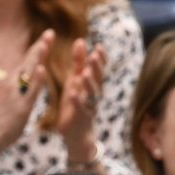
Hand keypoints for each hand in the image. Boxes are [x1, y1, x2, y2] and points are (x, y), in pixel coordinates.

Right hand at [0, 30, 53, 159]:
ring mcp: (17, 95)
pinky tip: (41, 69)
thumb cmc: (7, 118)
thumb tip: (31, 72)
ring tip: (45, 44)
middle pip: (29, 62)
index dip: (39, 47)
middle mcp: (14, 84)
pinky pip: (30, 91)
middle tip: (50, 32)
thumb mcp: (17, 97)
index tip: (48, 33)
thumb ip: (24, 84)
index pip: (29, 61)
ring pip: (28, 73)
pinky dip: (36, 79)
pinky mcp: (21, 107)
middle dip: (40, 46)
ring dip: (36, 57)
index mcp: (16, 82)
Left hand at [55, 38, 106, 161]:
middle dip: (97, 68)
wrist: (76, 133)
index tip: (99, 46)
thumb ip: (78, 62)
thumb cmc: (76, 103)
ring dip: (89, 83)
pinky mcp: (80, 117)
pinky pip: (80, 108)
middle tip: (94, 56)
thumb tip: (79, 40)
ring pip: (92, 94)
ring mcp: (89, 106)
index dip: (101, 59)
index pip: (100, 69)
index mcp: (93, 84)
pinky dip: (77, 100)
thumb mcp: (75, 80)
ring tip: (85, 73)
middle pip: (98, 79)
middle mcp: (94, 94)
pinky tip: (73, 93)